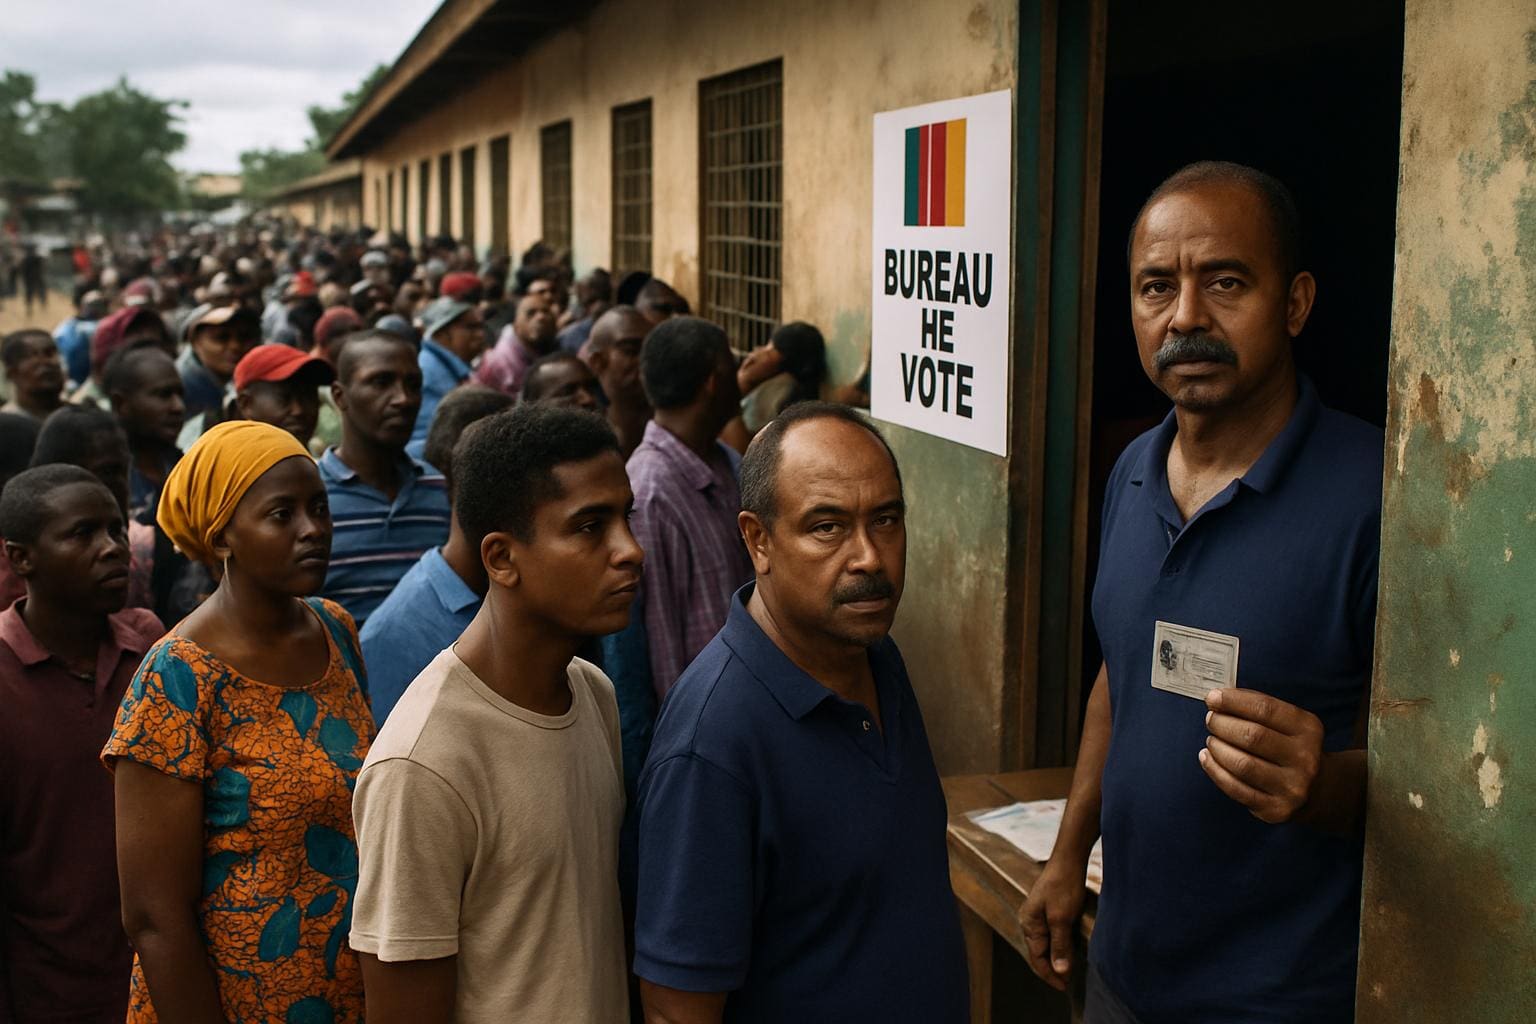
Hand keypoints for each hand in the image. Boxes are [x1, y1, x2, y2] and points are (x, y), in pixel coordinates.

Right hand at [1021, 854, 1087, 991]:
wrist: (1069, 859)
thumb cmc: (1063, 886)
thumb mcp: (1061, 918)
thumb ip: (1060, 945)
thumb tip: (1059, 971)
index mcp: (1029, 924)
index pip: (1036, 958)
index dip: (1050, 975)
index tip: (1064, 987)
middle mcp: (1029, 921)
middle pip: (1038, 953)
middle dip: (1051, 969)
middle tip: (1067, 983)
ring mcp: (1038, 915)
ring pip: (1045, 944)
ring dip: (1056, 959)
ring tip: (1069, 971)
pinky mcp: (1048, 910)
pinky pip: (1050, 935)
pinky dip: (1059, 946)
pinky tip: (1068, 950)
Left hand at [1199, 687, 1323, 823]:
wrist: (1318, 790)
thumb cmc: (1291, 748)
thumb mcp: (1289, 723)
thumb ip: (1258, 708)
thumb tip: (1218, 698)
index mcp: (1308, 730)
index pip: (1266, 709)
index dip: (1234, 701)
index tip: (1212, 698)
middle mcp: (1305, 758)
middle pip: (1252, 736)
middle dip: (1222, 724)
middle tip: (1211, 720)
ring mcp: (1292, 787)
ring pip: (1242, 764)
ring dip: (1217, 748)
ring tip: (1211, 740)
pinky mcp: (1276, 809)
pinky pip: (1235, 788)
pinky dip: (1214, 770)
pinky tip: (1207, 758)